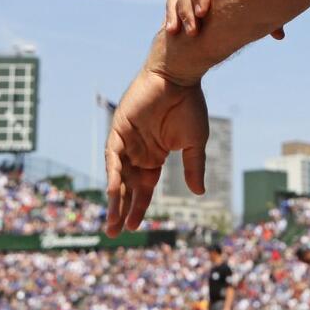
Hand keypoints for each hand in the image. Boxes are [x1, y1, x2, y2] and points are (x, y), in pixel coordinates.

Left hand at [104, 67, 208, 236]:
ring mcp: (127, 141)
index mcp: (154, 157)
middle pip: (127, 187)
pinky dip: (113, 174)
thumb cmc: (188, 105)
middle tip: (114, 233)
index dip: (138, 207)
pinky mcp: (119, 129)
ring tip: (111, 222)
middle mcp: (137, 152)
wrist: (179, 76)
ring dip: (114, 198)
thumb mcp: (195, 142)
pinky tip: (112, 192)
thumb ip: (194, 166)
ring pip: (117, 176)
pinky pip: (113, 156)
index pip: (143, 189)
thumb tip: (199, 192)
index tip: (133, 227)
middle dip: (120, 209)